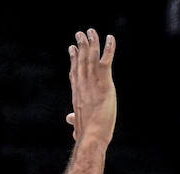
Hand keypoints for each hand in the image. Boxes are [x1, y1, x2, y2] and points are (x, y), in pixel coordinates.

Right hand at [66, 28, 115, 147]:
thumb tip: (69, 120)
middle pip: (81, 60)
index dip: (74, 59)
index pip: (75, 73)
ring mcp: (92, 82)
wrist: (92, 136)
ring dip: (92, 42)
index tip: (72, 49)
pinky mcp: (104, 82)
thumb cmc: (86, 134)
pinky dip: (109, 48)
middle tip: (80, 33)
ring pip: (91, 57)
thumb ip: (74, 120)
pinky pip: (107, 60)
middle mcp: (83, 85)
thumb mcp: (78, 126)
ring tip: (91, 31)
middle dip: (81, 45)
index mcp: (77, 94)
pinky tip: (110, 38)